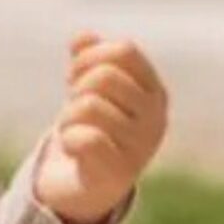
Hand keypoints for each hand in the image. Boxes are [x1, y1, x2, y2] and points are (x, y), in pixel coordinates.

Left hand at [35, 32, 167, 223]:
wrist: (86, 186)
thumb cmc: (90, 129)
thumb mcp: (89, 89)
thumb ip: (87, 59)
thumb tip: (82, 38)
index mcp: (154, 91)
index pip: (125, 51)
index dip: (90, 57)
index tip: (76, 76)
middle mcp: (156, 117)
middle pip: (104, 76)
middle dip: (76, 88)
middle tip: (72, 107)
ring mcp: (141, 147)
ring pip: (88, 106)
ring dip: (68, 117)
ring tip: (73, 130)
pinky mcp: (119, 173)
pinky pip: (83, 139)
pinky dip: (67, 139)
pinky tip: (72, 148)